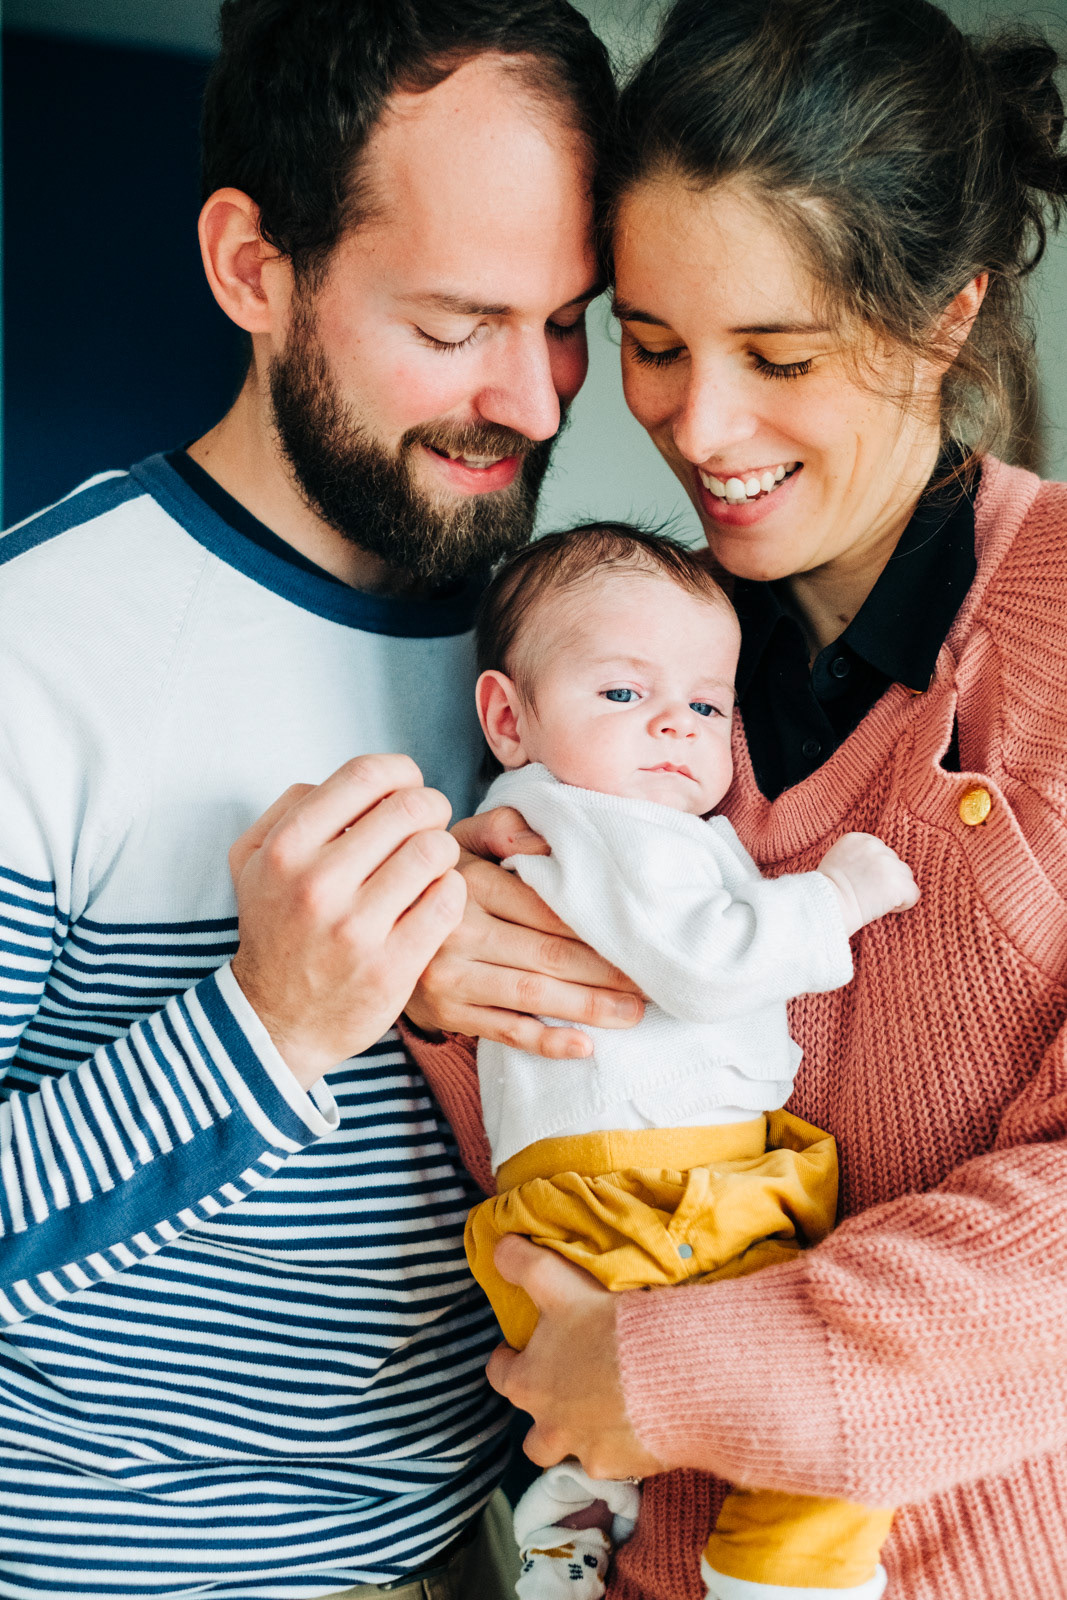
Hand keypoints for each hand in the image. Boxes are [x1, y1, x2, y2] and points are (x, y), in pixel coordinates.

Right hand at [229, 754, 465, 1087]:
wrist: (276, 1021)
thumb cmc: (276, 927)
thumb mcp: (254, 860)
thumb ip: (293, 807)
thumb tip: (355, 783)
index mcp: (286, 848)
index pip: (366, 774)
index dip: (401, 773)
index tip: (408, 789)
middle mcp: (317, 884)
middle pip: (409, 808)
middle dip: (431, 809)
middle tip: (429, 826)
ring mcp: (355, 929)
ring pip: (435, 850)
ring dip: (444, 851)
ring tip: (433, 865)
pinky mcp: (391, 966)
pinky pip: (448, 900)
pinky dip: (452, 890)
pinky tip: (435, 899)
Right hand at [405, 807, 643, 1058]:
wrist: (372, 928)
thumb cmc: (440, 878)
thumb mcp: (460, 840)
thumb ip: (502, 827)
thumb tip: (544, 844)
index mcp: (468, 884)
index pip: (545, 907)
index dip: (597, 924)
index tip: (639, 934)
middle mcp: (456, 931)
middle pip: (547, 954)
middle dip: (607, 972)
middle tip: (654, 982)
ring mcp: (449, 977)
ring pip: (531, 995)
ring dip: (588, 1007)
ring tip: (634, 1013)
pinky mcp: (447, 1013)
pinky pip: (504, 1032)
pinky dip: (546, 1042)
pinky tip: (584, 1046)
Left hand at [486, 1236, 666, 1480]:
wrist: (673, 1372)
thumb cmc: (608, 1326)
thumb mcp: (559, 1283)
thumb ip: (524, 1266)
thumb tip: (496, 1247)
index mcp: (529, 1381)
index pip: (500, 1375)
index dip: (507, 1362)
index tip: (516, 1352)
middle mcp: (549, 1425)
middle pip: (532, 1435)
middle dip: (543, 1417)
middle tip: (567, 1392)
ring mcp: (585, 1451)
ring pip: (569, 1456)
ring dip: (578, 1440)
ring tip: (602, 1419)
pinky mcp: (621, 1466)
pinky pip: (614, 1465)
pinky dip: (622, 1449)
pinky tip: (641, 1428)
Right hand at [817, 832, 919, 936]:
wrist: (825, 906)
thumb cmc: (825, 892)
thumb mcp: (836, 861)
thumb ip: (856, 856)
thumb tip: (873, 868)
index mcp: (858, 838)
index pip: (880, 851)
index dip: (874, 870)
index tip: (861, 882)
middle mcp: (875, 846)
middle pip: (894, 863)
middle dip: (885, 879)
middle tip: (866, 894)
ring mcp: (888, 863)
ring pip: (905, 878)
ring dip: (894, 891)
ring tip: (873, 901)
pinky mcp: (899, 883)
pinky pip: (912, 895)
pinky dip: (902, 905)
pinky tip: (883, 908)